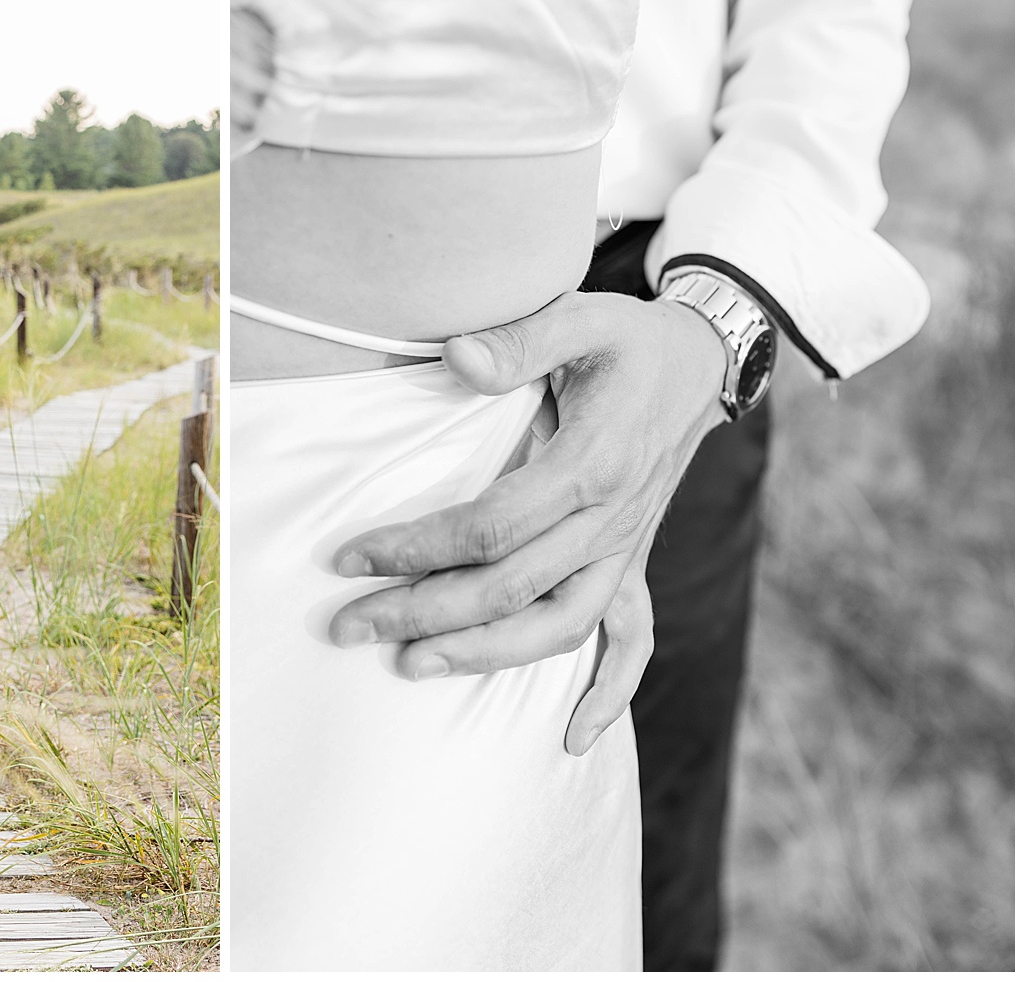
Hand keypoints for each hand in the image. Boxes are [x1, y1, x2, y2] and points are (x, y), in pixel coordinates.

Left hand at [327, 289, 728, 753]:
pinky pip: (632, 639)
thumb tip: (456, 358)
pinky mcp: (632, 560)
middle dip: (423, 612)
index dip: (418, 547)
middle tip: (348, 625)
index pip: (492, 527)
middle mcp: (612, 520)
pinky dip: (609, 691)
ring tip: (412, 666)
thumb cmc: (628, 340)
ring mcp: (625, 548)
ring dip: (486, 654)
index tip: (352, 556)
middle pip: (510, 588)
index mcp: (593, 464)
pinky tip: (574, 736)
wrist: (703, 362)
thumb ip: (518, 341)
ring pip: (559, 625)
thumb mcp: (580, 317)